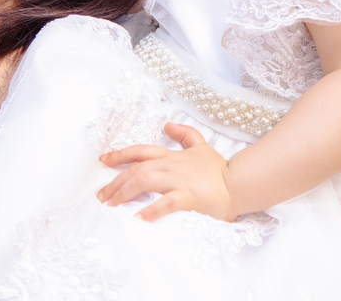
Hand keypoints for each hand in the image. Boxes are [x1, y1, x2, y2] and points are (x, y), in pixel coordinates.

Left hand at [97, 122, 234, 221]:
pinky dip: (152, 209)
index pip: (141, 151)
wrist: (239, 182)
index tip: (103, 160)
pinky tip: (139, 217)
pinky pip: (167, 202)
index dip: (120, 155)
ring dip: (125, 192)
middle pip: (137, 169)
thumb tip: (168, 124)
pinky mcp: (189, 196)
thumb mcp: (200, 146)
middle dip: (115, 182)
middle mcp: (171, 166)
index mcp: (172, 156)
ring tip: (112, 205)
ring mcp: (179, 181)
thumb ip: (185, 135)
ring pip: (145, 180)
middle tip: (101, 195)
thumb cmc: (218, 169)